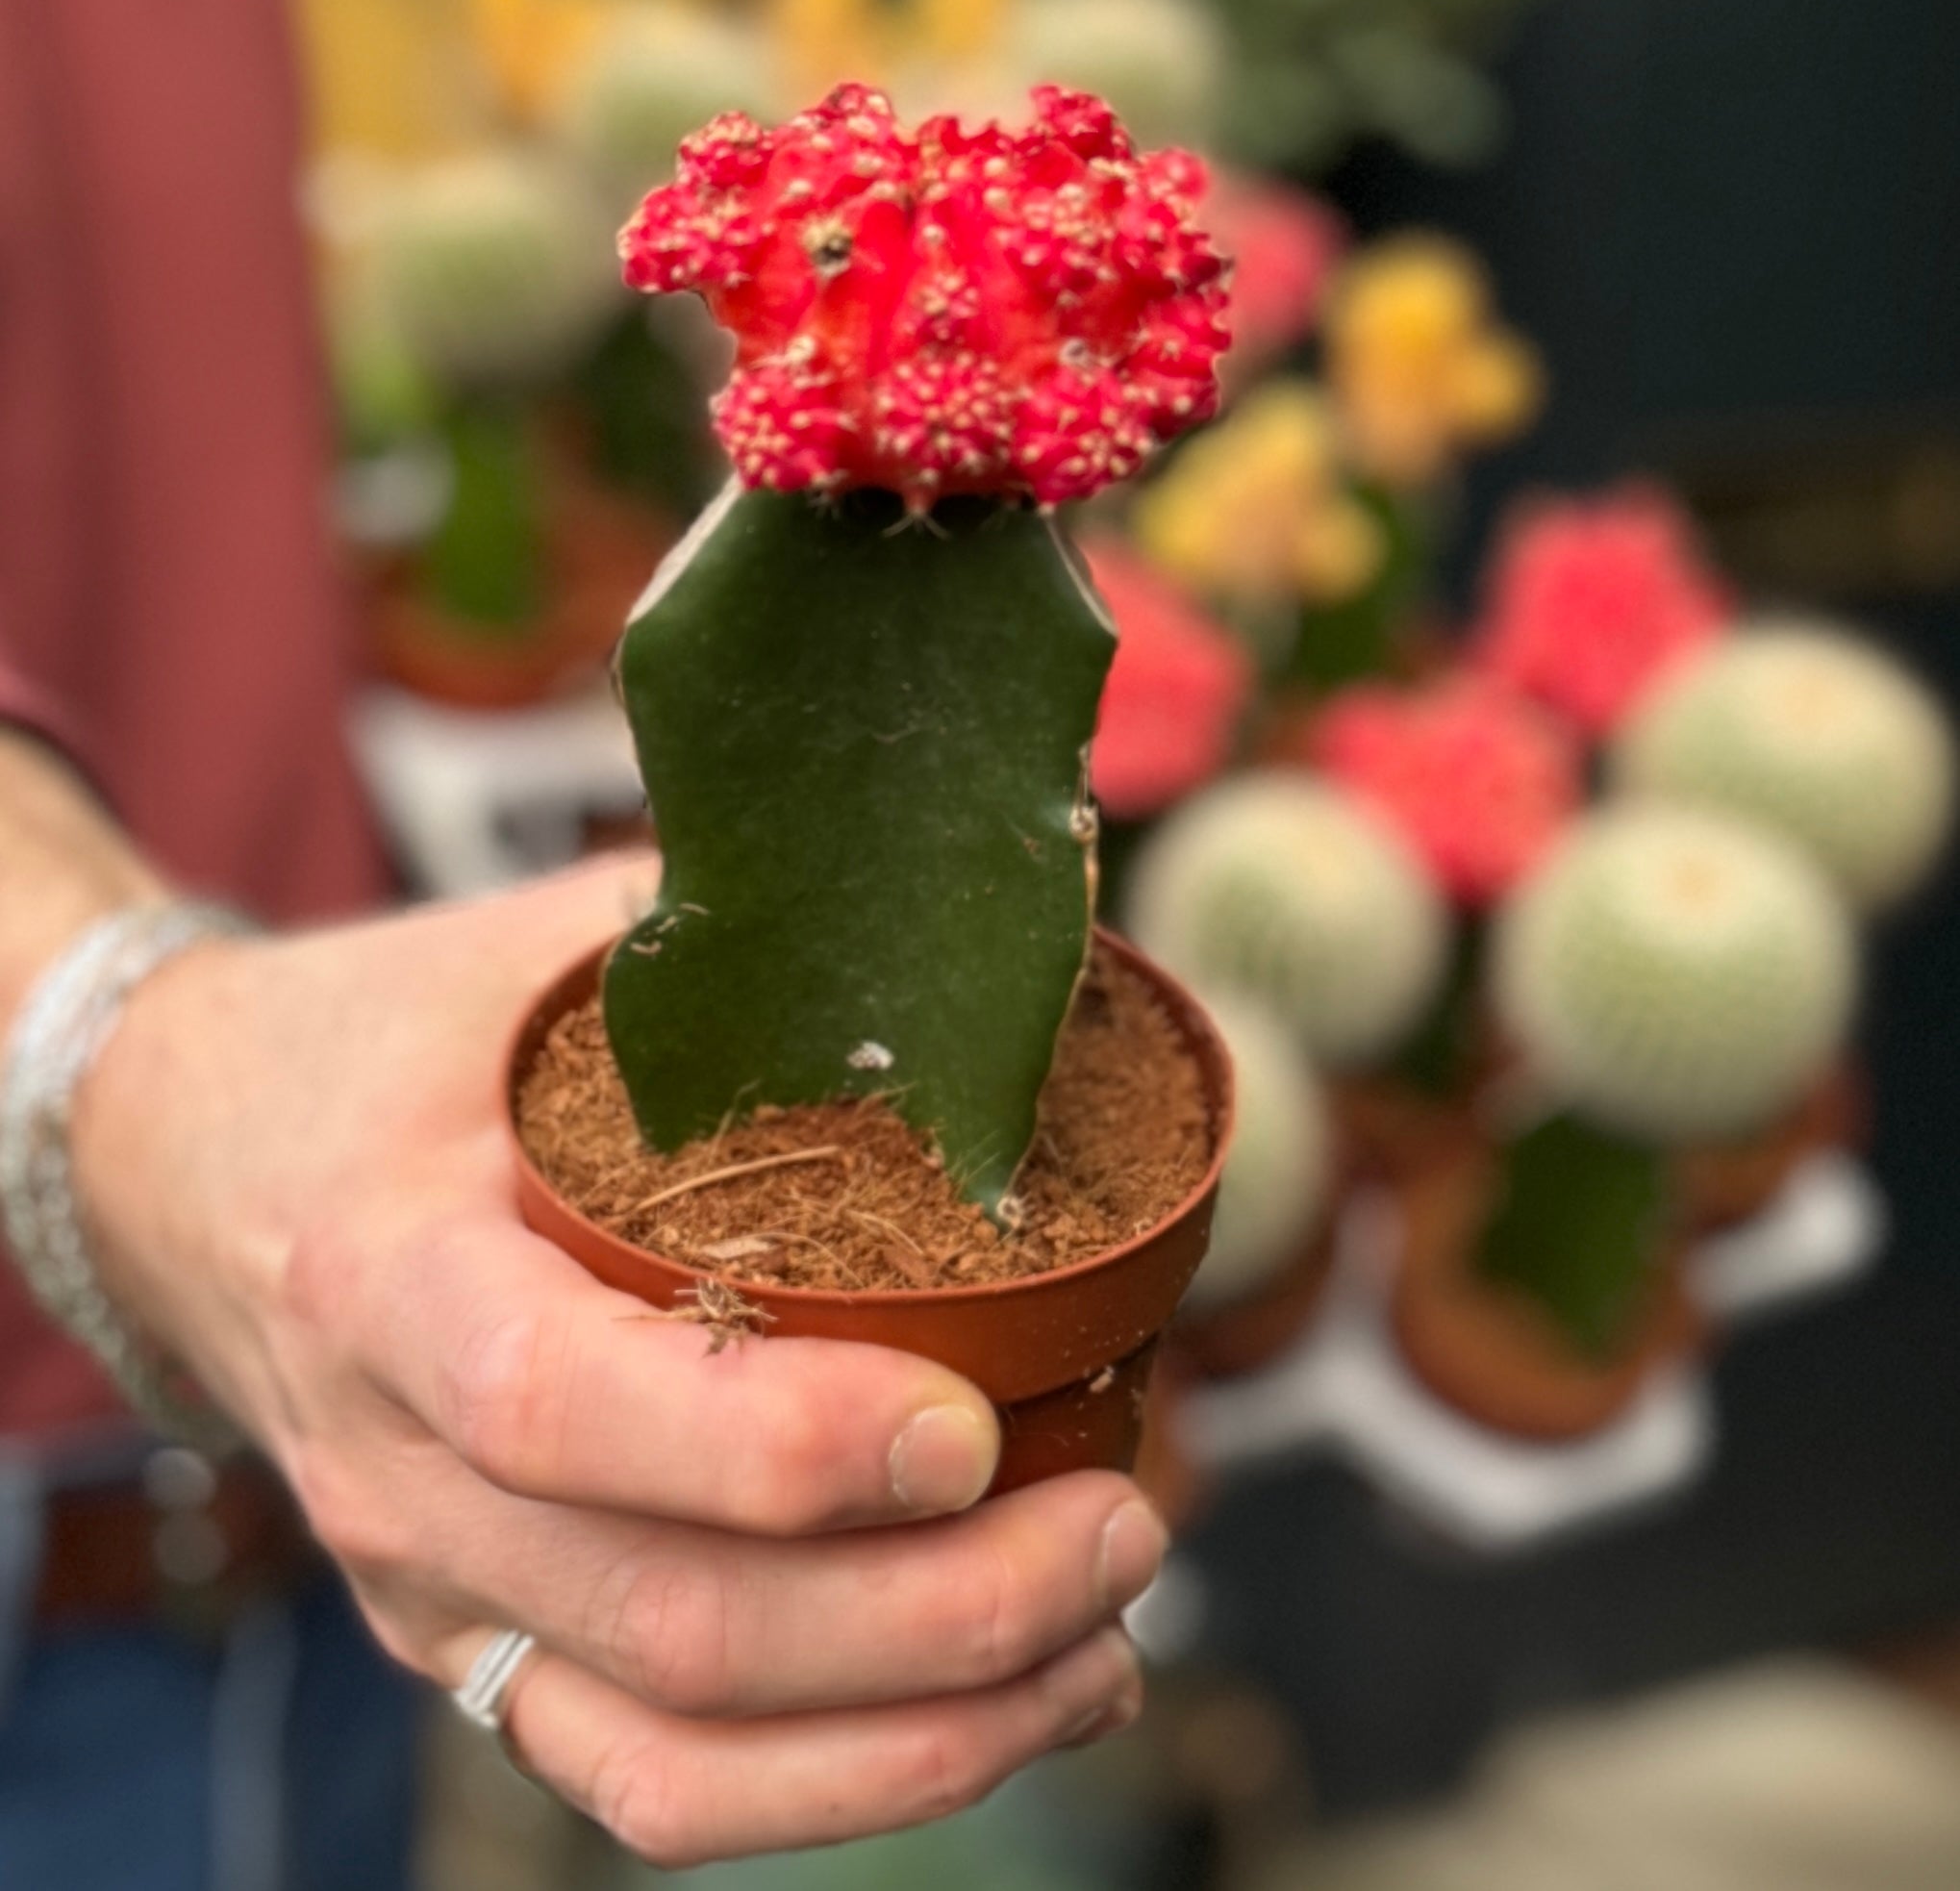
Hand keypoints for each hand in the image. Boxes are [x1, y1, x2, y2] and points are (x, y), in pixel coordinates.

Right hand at [72, 862, 1163, 1865]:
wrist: (195, 1164)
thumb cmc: (392, 1046)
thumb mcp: (532, 956)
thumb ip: (729, 941)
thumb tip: (972, 929)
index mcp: (387, 1270)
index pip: (557, 1404)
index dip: (772, 1446)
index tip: (973, 1425)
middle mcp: (394, 1470)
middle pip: (664, 1620)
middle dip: (933, 1613)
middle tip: (1124, 1523)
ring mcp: (431, 1588)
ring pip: (671, 1748)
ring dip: (920, 1733)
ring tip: (1102, 1640)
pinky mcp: (476, 1645)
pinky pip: (646, 1781)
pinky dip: (837, 1785)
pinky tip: (993, 1712)